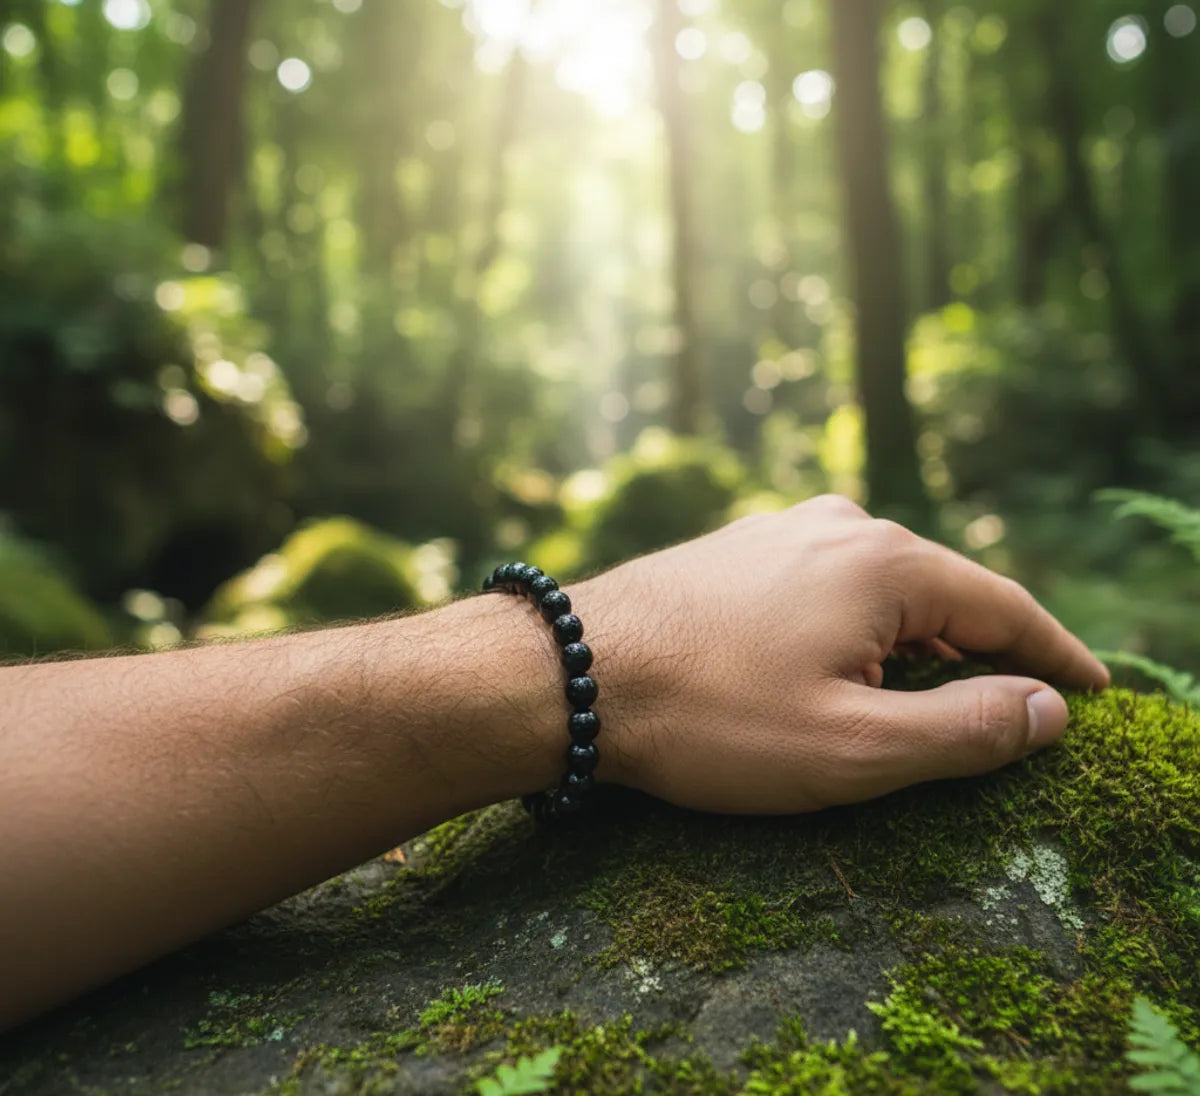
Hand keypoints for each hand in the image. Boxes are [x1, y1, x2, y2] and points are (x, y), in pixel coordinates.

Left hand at [573, 495, 1108, 812]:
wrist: (568, 673)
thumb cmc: (707, 717)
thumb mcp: (852, 748)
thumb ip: (964, 729)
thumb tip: (1046, 709)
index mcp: (884, 563)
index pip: (1007, 609)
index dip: (1058, 658)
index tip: (1098, 693)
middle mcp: (838, 528)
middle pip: (945, 595)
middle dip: (985, 654)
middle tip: (1020, 711)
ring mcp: (780, 534)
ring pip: (882, 593)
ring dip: (916, 647)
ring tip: (933, 700)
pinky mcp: (737, 554)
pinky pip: (827, 591)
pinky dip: (858, 633)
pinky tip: (844, 669)